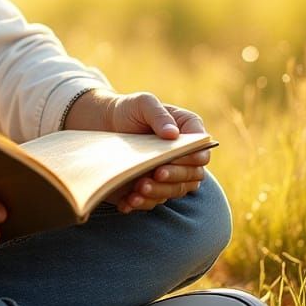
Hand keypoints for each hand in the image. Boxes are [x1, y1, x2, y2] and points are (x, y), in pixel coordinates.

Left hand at [66, 89, 209, 213]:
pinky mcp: (152, 188)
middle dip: (174, 177)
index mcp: (189, 134)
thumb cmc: (129, 110)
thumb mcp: (143, 103)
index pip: (201, 152)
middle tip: (156, 174)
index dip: (192, 158)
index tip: (172, 157)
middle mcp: (184, 158)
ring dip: (158, 192)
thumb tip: (173, 134)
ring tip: (139, 189)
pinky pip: (152, 201)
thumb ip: (159, 115)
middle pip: (192, 176)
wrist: (104, 125)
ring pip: (174, 191)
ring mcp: (169, 175)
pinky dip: (142, 203)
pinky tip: (129, 201)